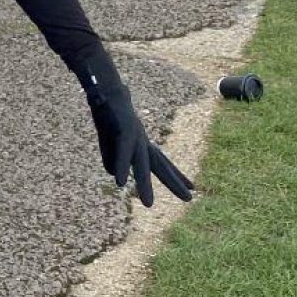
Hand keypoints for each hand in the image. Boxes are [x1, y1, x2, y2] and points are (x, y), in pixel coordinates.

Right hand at [87, 78, 193, 207]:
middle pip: (160, 166)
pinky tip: (119, 182)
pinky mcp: (122, 133)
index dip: (177, 175)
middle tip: (190, 199)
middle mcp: (143, 141)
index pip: (163, 162)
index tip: (193, 187)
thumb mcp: (109, 144)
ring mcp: (134, 137)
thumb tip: (117, 177)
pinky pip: (121, 154)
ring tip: (148, 205)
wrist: (104, 91)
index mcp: (142, 144)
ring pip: (141, 165)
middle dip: (174, 183)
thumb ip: (115, 161)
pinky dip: (122, 168)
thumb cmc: (108, 114)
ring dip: (144, 185)